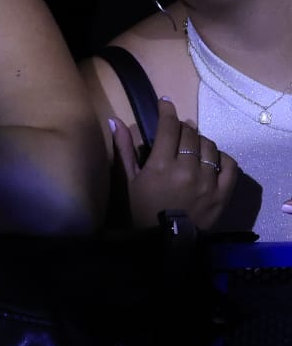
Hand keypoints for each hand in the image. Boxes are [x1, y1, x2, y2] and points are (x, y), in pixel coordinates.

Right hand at [113, 99, 238, 231]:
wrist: (165, 242)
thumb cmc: (141, 210)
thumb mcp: (129, 180)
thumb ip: (124, 149)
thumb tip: (115, 120)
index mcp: (161, 165)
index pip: (168, 127)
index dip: (167, 111)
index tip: (165, 102)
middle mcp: (187, 169)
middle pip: (190, 134)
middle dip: (182, 127)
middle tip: (176, 129)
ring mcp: (208, 182)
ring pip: (210, 147)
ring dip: (200, 141)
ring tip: (193, 145)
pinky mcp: (223, 194)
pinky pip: (230, 166)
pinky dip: (222, 157)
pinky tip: (213, 158)